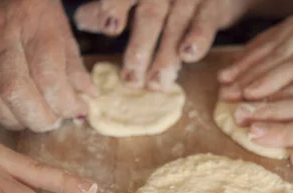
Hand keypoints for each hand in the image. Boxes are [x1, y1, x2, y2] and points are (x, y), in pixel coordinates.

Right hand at [0, 0, 95, 132]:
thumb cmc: (28, 13)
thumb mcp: (59, 28)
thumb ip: (73, 64)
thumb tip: (89, 96)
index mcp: (31, 24)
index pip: (48, 74)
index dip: (66, 102)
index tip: (79, 110)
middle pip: (16, 91)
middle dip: (40, 118)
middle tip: (53, 122)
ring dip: (14, 121)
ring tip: (31, 120)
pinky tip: (3, 114)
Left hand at [75, 0, 257, 89]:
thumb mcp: (130, 0)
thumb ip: (105, 10)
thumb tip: (81, 20)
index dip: (115, 8)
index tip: (110, 28)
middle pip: (151, 16)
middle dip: (141, 49)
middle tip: (131, 81)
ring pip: (176, 25)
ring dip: (166, 57)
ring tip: (156, 84)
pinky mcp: (211, 7)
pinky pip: (205, 23)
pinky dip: (197, 40)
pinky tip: (188, 56)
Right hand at [218, 0, 292, 100]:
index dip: (273, 82)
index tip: (250, 96)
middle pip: (276, 57)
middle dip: (248, 79)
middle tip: (225, 97)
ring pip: (270, 45)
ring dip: (245, 65)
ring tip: (223, 82)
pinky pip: (274, 33)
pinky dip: (254, 48)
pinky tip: (240, 59)